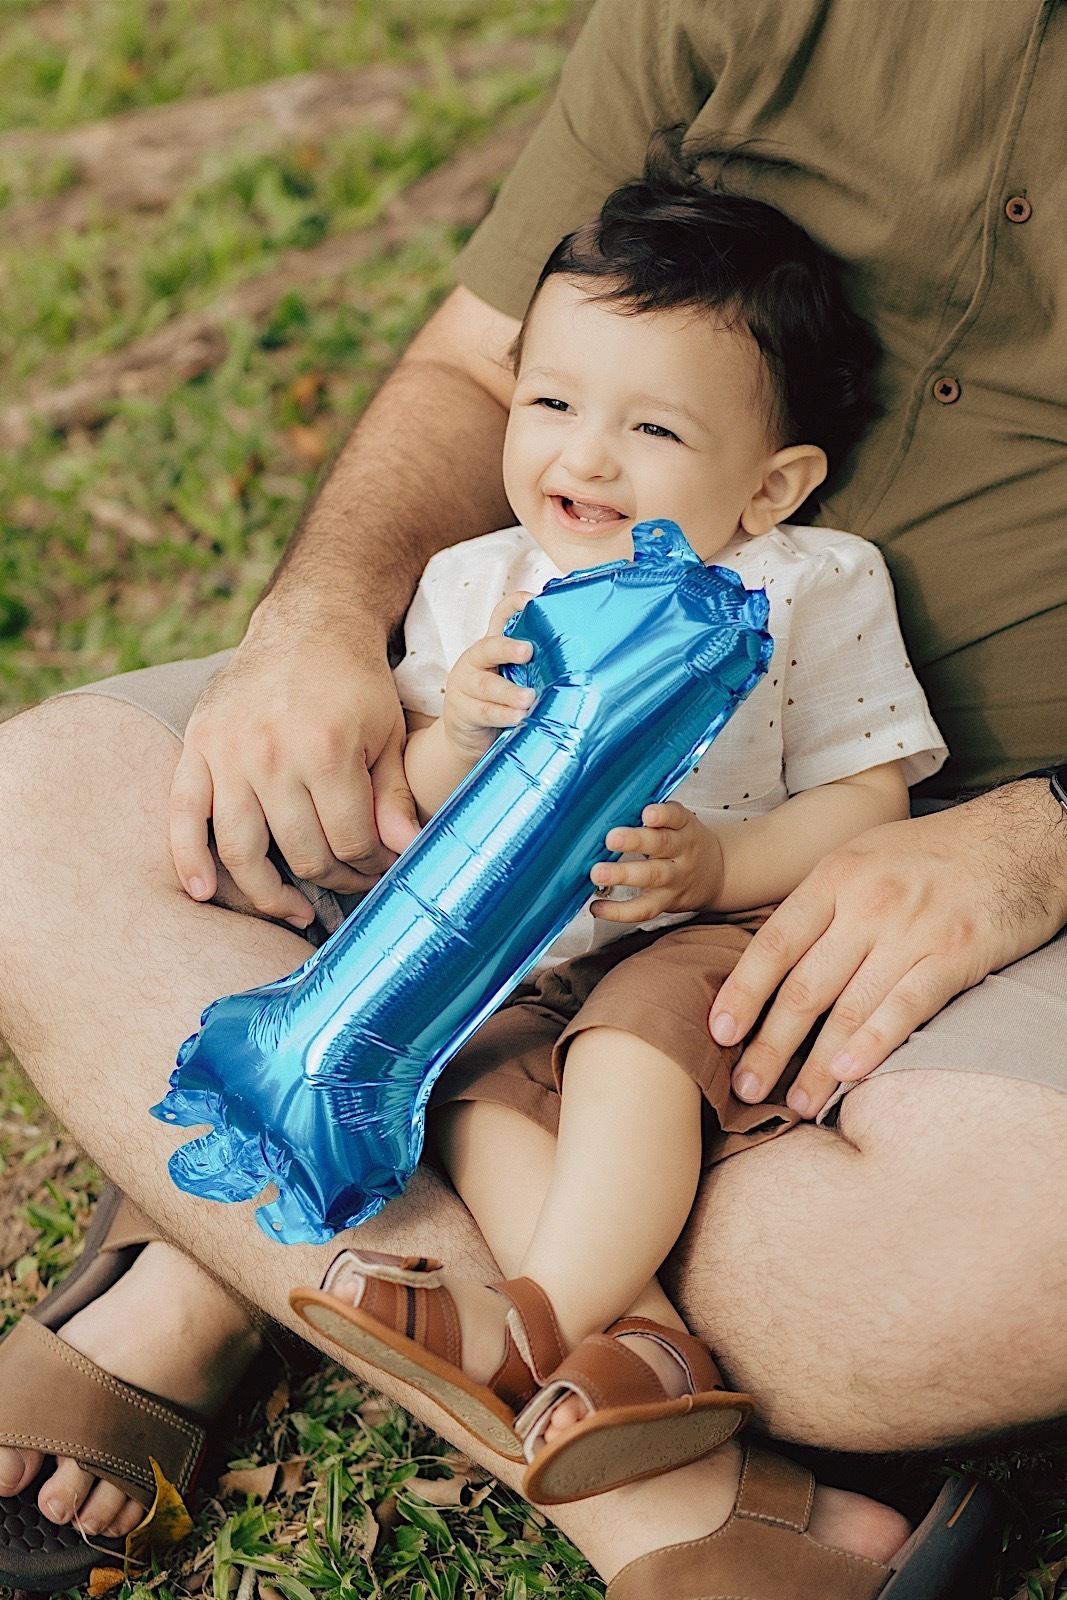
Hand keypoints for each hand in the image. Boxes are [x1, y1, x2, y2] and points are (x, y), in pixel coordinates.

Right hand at [170, 626, 419, 926]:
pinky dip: (190, 861)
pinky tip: (204, 893)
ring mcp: (229, 755)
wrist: (307, 624)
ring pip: (242, 852)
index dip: (370, 865)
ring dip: (270, 895)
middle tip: (351, 881)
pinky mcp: (198, 747)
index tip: (380, 868)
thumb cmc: (354, 682)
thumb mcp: (388, 733)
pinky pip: (183, 816)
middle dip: (335, 878)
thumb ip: (392, 795)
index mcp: (326, 751)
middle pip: (302, 854)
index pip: (349, 841)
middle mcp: (272, 756)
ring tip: (295, 910)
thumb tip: (403, 850)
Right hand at [442, 591, 535, 758]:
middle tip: (527, 651)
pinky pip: (484, 712)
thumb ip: (533, 668)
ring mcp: (464, 686)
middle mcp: (475, 661)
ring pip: (486, 685)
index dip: (513, 605)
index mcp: (491, 647)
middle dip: (507, 648)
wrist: (468, 738)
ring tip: (528, 698)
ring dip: (508, 691)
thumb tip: (575, 659)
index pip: (499, 617)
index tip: (532, 599)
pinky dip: (503, 714)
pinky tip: (518, 717)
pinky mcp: (461, 711)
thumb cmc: (501, 704)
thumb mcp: (515, 680)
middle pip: (488, 649)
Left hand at [589, 801, 724, 922]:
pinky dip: (619, 911)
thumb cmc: (684, 843)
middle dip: (635, 841)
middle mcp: (682, 852)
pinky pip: (644, 909)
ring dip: (623, 875)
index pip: (676, 817)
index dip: (663, 815)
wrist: (716, 875)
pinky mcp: (666, 902)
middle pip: (662, 845)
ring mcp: (675, 879)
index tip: (647, 813)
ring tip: (598, 873)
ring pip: (652, 877)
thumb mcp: (679, 823)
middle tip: (611, 839)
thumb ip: (654, 817)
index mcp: (684, 827)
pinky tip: (598, 906)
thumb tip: (610, 810)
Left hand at [709, 782, 1066, 1116]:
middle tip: (744, 1086)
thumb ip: (821, 905)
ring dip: (817, 1064)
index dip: (742, 993)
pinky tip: (849, 1075)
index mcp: (834, 877)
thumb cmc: (932, 852)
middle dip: (769, 1044)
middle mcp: (866, 904)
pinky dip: (875, 1044)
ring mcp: (911, 930)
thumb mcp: (863, 857)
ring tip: (796, 1102)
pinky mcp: (955, 954)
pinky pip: (905, 1007)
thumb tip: (775, 960)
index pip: (773, 945)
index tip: (719, 1033)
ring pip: (849, 1009)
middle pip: (804, 987)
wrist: (1019, 836)